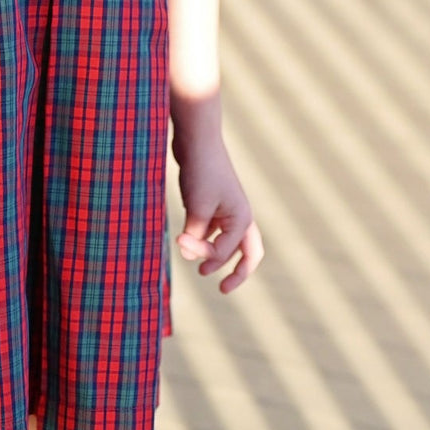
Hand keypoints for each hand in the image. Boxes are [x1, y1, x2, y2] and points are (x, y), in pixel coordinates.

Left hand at [173, 131, 263, 294]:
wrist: (197, 139)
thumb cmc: (202, 172)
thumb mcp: (198, 208)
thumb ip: (195, 237)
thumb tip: (188, 255)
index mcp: (242, 218)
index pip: (224, 251)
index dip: (201, 252)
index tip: (181, 241)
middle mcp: (239, 216)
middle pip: (248, 253)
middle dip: (238, 273)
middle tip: (223, 290)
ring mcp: (227, 209)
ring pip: (230, 242)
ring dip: (217, 255)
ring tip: (205, 269)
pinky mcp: (212, 202)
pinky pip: (214, 229)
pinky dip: (205, 239)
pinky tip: (190, 239)